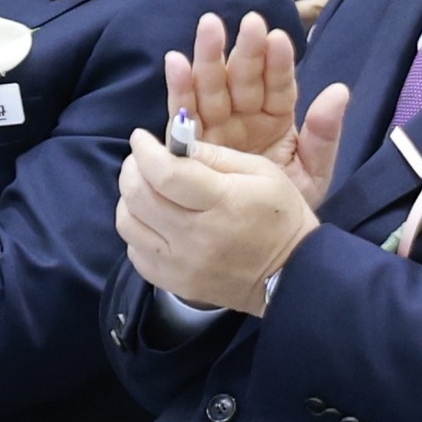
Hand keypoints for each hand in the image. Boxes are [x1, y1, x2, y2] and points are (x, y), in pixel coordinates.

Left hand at [115, 135, 322, 316]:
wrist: (293, 275)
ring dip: (129, 199)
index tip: (140, 138)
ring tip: (146, 188)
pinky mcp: (174, 283)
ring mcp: (181, 264)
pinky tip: (153, 220)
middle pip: (139, 197)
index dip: (144, 151)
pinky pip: (135, 252)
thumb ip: (215, 156)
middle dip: (132, 168)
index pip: (165, 174)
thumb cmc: (281, 216)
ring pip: (128, 224)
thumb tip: (175, 144)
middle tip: (141, 159)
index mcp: (222, 203)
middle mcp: (195, 236)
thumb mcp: (262, 172)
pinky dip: (137, 229)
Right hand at [163, 11, 351, 209]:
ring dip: (209, 57)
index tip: (279, 40)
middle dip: (244, 50)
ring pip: (212, 87)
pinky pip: (182, 113)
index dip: (278, 63)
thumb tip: (340, 90)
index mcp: (277, 118)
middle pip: (242, 78)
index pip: (279, 85)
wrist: (258, 246)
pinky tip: (175, 62)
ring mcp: (216, 127)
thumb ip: (325, 133)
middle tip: (247, 22)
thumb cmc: (286, 206)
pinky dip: (178, 89)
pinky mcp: (189, 143)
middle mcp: (244, 116)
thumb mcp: (314, 172)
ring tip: (209, 27)